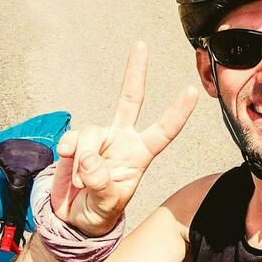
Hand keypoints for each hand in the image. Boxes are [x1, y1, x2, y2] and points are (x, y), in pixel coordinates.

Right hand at [49, 41, 199, 236]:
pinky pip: (72, 139)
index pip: (163, 131)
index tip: (193, 90)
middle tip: (141, 45)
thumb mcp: (107, 204)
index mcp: (140, 154)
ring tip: (82, 181)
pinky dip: (69, 153)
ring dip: (84, 156)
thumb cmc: (100, 211)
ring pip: (91, 131)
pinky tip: (68, 164)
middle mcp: (122, 139)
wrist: (74, 217)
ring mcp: (99, 138)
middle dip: (135, 71)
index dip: (177, 112)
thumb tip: (88, 157)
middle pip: (130, 99)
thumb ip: (101, 182)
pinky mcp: (77, 142)